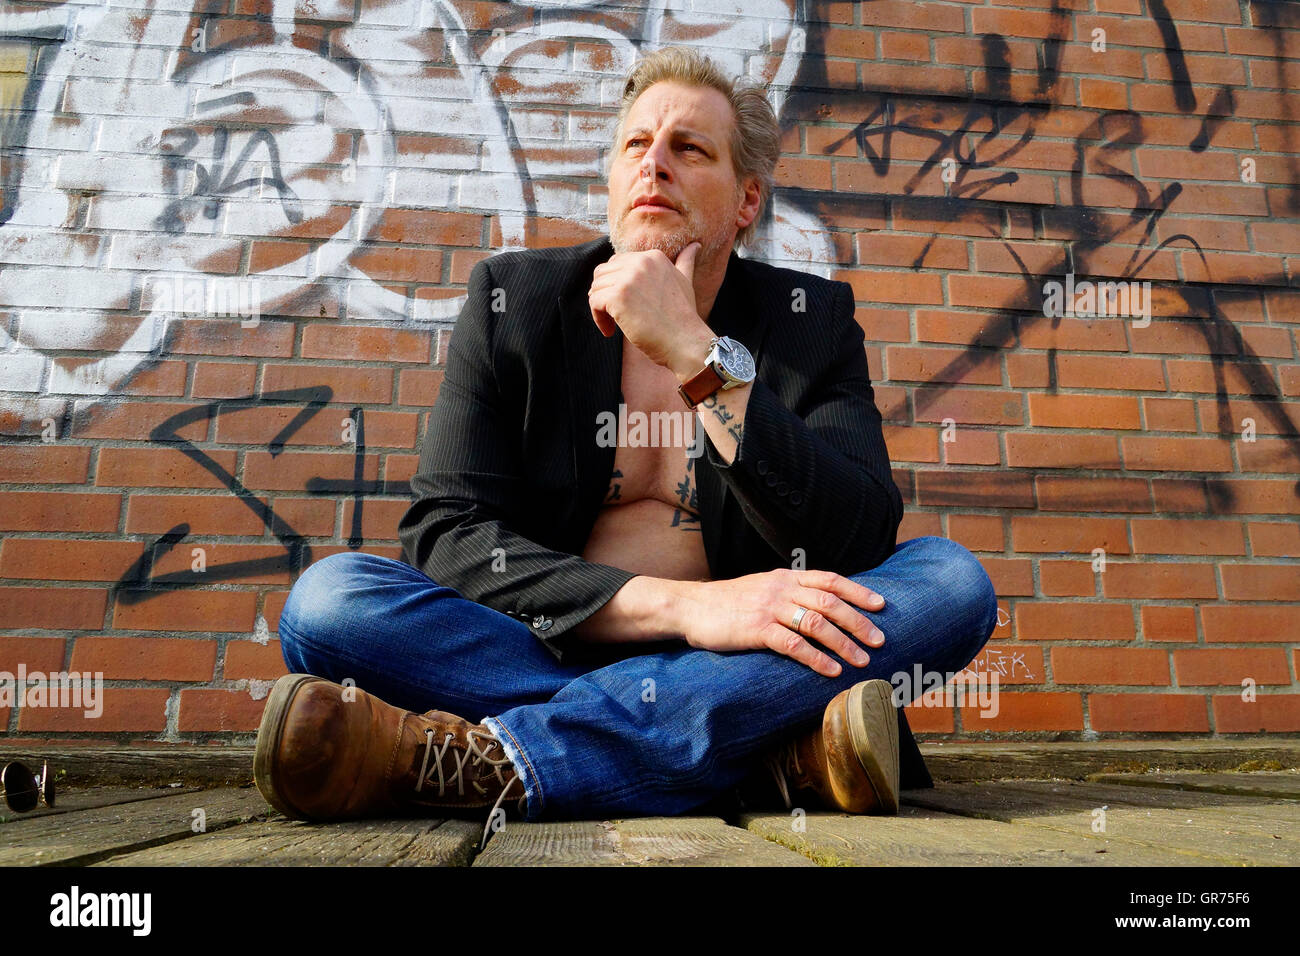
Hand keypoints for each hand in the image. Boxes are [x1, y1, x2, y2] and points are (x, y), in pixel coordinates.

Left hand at [587, 242, 710, 371]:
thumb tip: (696, 245)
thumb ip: (685, 262)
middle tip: (615, 316)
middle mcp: (640, 262)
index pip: (617, 263)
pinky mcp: (618, 296)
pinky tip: (610, 331)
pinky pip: (594, 302)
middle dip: (605, 294)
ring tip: (613, 325)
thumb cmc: (684, 317)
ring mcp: (628, 278)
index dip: (616, 285)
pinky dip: (598, 319)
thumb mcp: (685, 282)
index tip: (627, 305)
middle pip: (603, 273)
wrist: (685, 342)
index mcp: (653, 257)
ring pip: (596, 287)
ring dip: (600, 308)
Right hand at [674, 569, 886, 676]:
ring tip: (861, 660)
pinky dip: (816, 659)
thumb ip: (788, 592)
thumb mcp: (762, 587)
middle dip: (859, 622)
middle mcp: (781, 589)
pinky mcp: (756, 630)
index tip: (881, 605)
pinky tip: (830, 670)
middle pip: (830, 602)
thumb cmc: (728, 602)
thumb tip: (820, 605)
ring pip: (817, 623)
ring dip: (843, 643)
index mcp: (785, 577)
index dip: (858, 592)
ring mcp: (769, 608)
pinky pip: (793, 645)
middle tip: (879, 641)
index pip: (830, 580)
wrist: (690, 606)